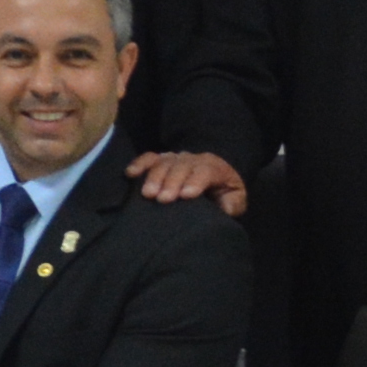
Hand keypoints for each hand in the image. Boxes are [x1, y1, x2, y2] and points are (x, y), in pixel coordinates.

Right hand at [129, 149, 250, 214]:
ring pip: (164, 162)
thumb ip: (233, 204)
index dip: (195, 181)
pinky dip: (139, 164)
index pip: (205, 171)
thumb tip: (225, 208)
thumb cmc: (224, 192)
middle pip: (182, 166)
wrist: (214, 176)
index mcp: (214, 168)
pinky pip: (149, 158)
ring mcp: (176, 159)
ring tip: (147, 194)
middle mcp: (193, 160)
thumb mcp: (235, 199)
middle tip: (162, 199)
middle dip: (171, 182)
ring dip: (154, 177)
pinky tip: (130, 174)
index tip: (186, 195)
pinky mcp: (162, 160)